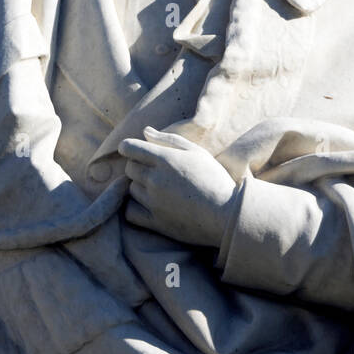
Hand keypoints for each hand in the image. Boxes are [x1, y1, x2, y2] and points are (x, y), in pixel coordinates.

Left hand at [119, 126, 238, 248]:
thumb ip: (168, 140)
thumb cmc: (214, 178)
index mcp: (165, 159)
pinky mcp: (155, 222)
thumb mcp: (196, 152)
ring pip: (130, 189)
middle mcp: (155, 179)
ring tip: (158, 189)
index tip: (131, 150)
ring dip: (139, 186)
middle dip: (137, 166)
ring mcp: (154, 202)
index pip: (129, 148)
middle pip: (129, 168)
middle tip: (154, 171)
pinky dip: (134, 207)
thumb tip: (145, 131)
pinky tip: (148, 205)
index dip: (128, 147)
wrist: (226, 214)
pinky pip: (129, 212)